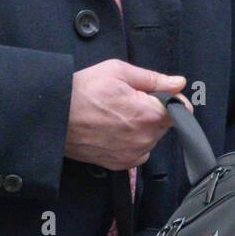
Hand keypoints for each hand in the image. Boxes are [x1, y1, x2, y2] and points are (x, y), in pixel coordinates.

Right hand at [64, 60, 193, 169]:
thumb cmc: (83, 91)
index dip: (172, 99)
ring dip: (142, 127)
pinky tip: (115, 129)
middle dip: (154, 111)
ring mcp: (131, 154)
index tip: (159, 93)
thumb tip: (179, 82)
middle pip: (164, 124)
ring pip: (151, 138)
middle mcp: (143, 138)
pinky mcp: (119, 164)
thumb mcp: (118, 71)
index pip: (180, 110)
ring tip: (118, 114)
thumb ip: (153, 78)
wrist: (54, 116)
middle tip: (129, 100)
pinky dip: (132, 142)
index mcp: (148, 114)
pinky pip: (138, 153)